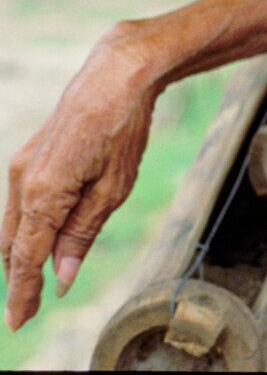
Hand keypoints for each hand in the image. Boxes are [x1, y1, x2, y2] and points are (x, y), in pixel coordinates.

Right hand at [1, 33, 156, 329]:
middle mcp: (22, 182)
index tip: (20, 322)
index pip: (28, 258)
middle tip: (24, 312)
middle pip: (14, 245)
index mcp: (43, 194)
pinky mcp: (29, 156)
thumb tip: (61, 277)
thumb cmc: (122, 129)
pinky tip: (35, 239)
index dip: (24, 293)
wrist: (115, 75)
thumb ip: (81, 234)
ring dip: (19, 254)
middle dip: (18, 279)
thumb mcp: (113, 189)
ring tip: (29, 284)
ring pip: (13, 224)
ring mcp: (21, 166)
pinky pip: (19, 203)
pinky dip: (25, 227)